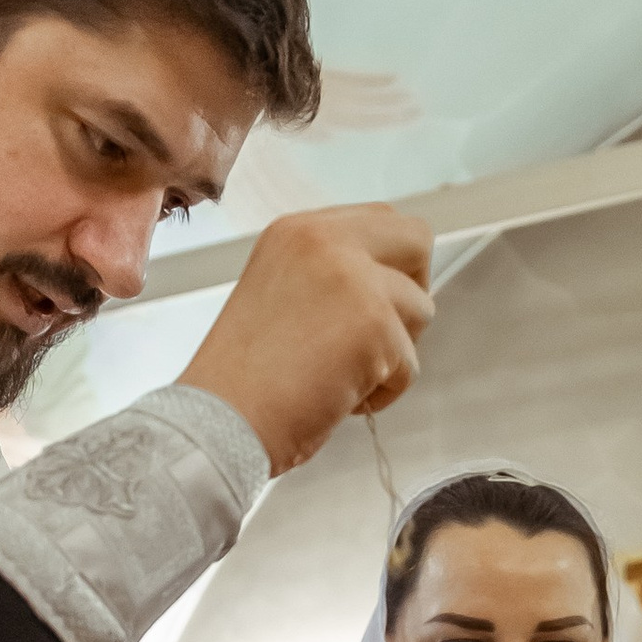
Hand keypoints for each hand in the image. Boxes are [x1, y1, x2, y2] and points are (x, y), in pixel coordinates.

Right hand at [183, 205, 434, 476]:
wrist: (219, 421)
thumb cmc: (242, 379)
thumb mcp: (279, 294)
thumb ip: (328, 277)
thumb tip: (388, 289)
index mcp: (297, 231)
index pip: (380, 221)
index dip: (390, 266)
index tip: (375, 304)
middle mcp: (326, 240)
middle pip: (416, 240)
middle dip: (414, 289)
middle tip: (386, 334)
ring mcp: (354, 280)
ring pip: (421, 309)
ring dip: (394, 352)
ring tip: (343, 377)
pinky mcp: (375, 327)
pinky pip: (409, 366)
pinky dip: (382, 394)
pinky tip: (337, 401)